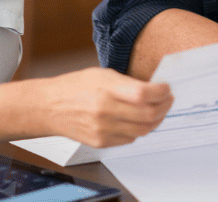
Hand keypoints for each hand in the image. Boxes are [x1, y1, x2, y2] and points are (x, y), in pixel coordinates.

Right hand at [37, 67, 172, 147]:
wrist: (50, 107)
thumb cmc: (75, 87)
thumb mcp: (102, 75)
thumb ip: (128, 83)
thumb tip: (153, 89)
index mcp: (106, 90)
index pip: (143, 94)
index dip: (161, 92)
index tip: (166, 88)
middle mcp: (105, 111)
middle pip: (148, 115)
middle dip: (164, 107)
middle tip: (167, 100)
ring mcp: (103, 130)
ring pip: (143, 130)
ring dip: (156, 120)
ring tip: (157, 111)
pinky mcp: (101, 142)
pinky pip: (130, 139)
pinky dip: (139, 130)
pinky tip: (139, 120)